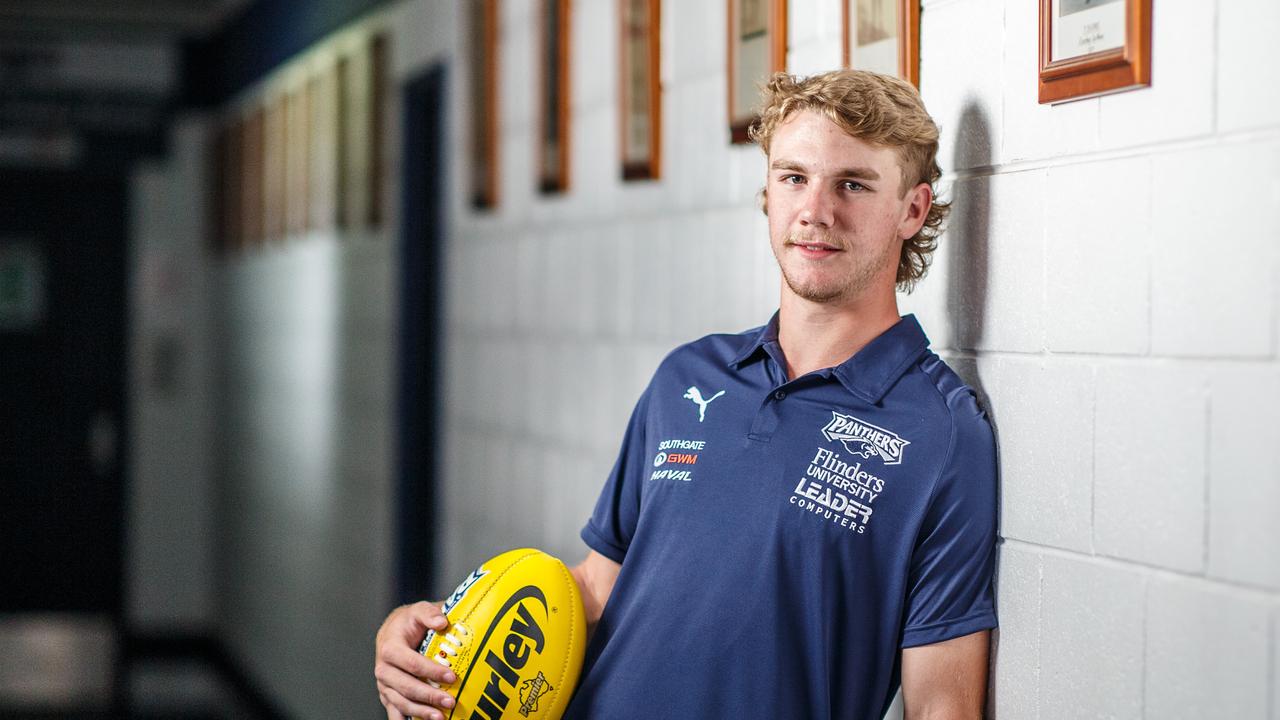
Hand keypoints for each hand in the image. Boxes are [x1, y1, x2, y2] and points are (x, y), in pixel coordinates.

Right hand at [374, 601, 459, 719]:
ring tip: (440, 717)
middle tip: (450, 701)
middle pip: (406, 687)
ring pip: (401, 703)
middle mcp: (383, 669)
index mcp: (390, 648)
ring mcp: (384, 684)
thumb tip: (442, 622)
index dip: (431, 671)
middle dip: (429, 696)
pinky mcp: (387, 695)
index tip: (451, 677)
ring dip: (421, 712)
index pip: (412, 663)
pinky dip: (406, 719)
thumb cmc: (409, 622)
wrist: (394, 630)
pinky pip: (394, 712)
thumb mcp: (419, 611)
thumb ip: (429, 614)